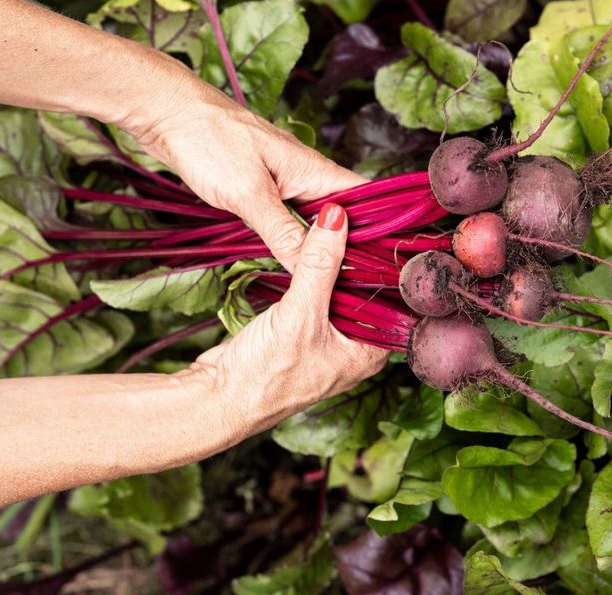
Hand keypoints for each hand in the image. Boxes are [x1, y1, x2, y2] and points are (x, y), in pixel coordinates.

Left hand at [122, 76, 364, 270]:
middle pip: (341, 215)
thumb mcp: (249, 194)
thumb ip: (283, 232)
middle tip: (355, 284)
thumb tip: (310, 265)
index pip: (366, 200)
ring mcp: (282, 182)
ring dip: (318, 245)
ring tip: (328, 281)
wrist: (167, 112)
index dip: (380, 230)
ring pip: (313, 219)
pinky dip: (292, 238)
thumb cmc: (210, 141)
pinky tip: (290, 260)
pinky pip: (287, 218)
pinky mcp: (260, 189)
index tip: (382, 265)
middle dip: (349, 246)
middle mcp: (305, 176)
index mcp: (314, 171)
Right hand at [182, 202, 388, 437]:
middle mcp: (355, 347)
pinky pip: (316, 294)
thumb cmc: (264, 374)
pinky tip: (310, 250)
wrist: (218, 398)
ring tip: (334, 223)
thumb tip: (337, 219)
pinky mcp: (302, 331)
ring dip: (332, 262)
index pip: (392, 297)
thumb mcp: (298, 314)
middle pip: (366, 291)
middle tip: (356, 214)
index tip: (381, 222)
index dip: (387, 261)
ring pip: (339, 290)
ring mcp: (328, 339)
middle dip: (358, 256)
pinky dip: (312, 274)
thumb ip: (319, 265)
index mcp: (370, 352)